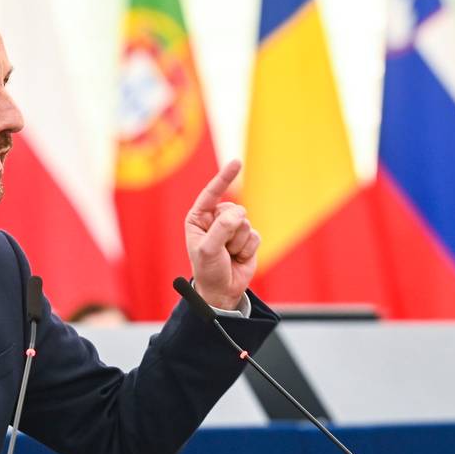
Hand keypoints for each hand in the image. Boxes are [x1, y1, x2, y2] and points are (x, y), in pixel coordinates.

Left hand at [185, 160, 259, 309]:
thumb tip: (239, 212)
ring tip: (229, 255)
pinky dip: (248, 249)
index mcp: (199, 218)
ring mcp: (232, 228)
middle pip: (234, 210)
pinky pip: (255, 235)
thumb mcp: (209, 249)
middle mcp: (215, 220)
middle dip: (230, 231)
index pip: (212, 193)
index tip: (237, 162)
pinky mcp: (247, 238)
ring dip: (238, 242)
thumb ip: (222, 228)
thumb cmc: (208, 270)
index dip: (224, 178)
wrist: (222, 291)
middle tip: (222, 248)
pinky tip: (239, 258)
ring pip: (246, 223)